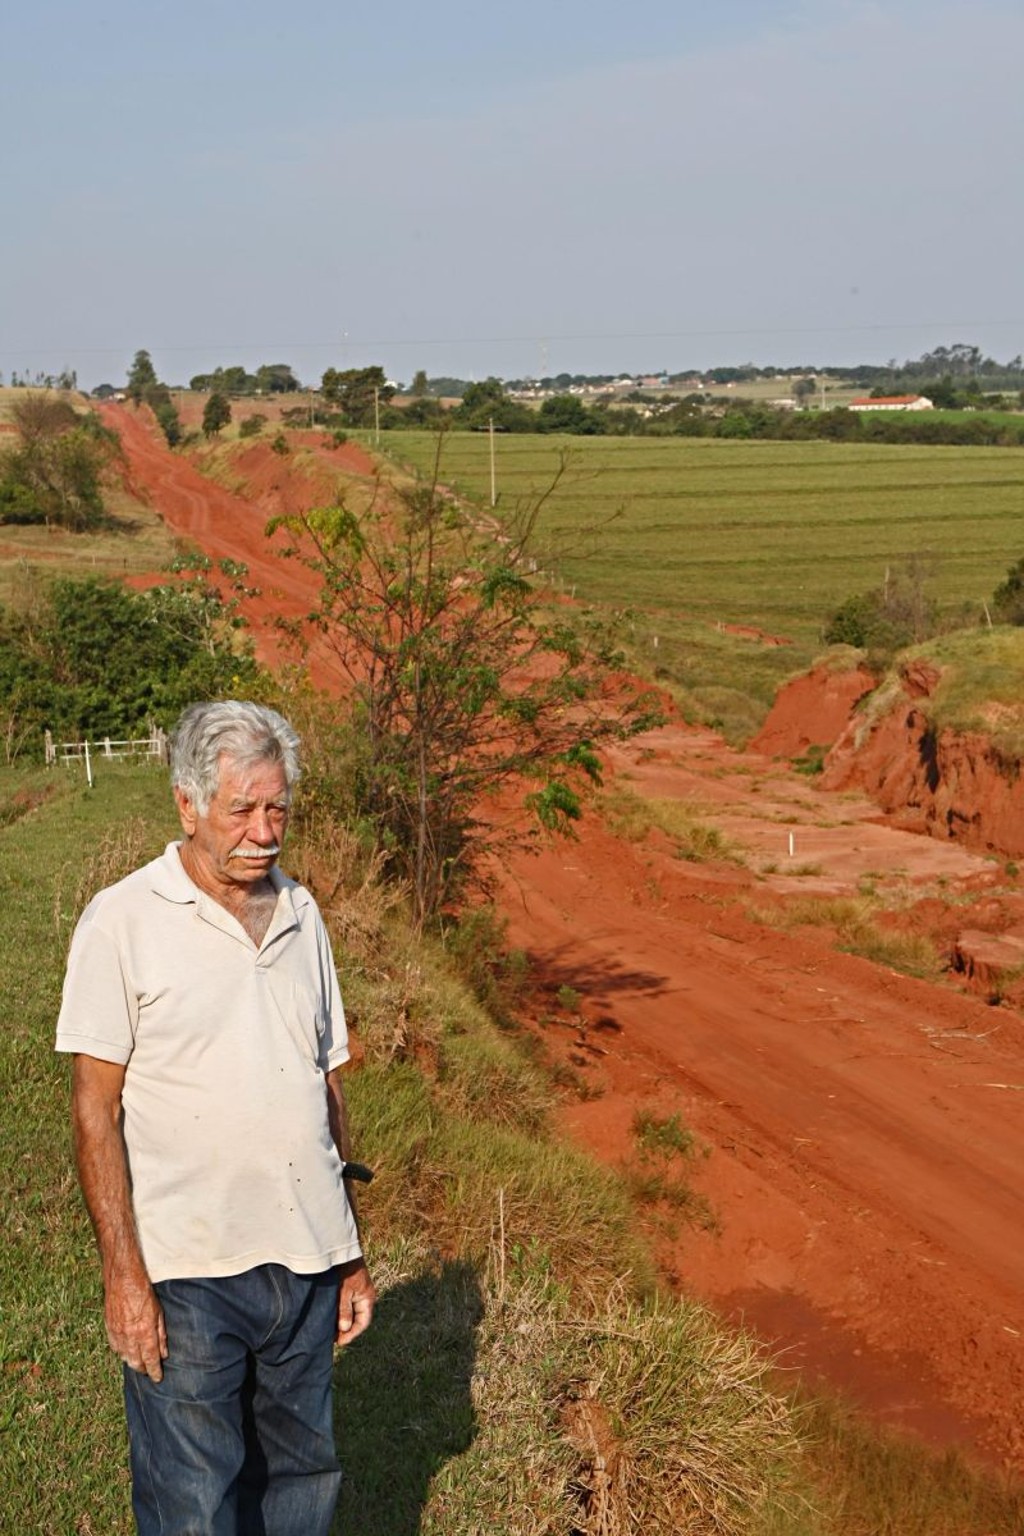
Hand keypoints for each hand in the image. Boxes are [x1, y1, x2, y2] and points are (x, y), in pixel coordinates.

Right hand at [104, 1265, 167, 1380]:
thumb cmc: (144, 1292)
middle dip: (143, 1369)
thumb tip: (164, 1353)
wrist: (122, 1278)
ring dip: (132, 1362)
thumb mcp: (159, 1312)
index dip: (154, 1371)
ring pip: (124, 1357)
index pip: (151, 1359)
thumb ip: (161, 1334)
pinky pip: (115, 1347)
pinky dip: (121, 1352)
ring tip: (139, 1364)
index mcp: (144, 1332)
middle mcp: (130, 1336)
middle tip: (149, 1372)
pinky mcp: (109, 1328)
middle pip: (136, 1362)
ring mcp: (117, 1333)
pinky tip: (126, 1353)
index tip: (158, 1379)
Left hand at [335, 1258, 375, 1346]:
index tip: (340, 1342)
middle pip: (357, 1319)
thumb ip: (345, 1310)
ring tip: (330, 1331)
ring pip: (351, 1314)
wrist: (342, 1250)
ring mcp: (357, 1294)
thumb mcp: (344, 1292)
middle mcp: (365, 1297)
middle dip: (346, 1330)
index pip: (363, 1322)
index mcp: (368, 1298)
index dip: (352, 1334)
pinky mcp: (349, 1290)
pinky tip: (330, 1319)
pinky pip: (346, 1306)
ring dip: (342, 1323)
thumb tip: (344, 1329)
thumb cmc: (345, 1270)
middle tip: (333, 1339)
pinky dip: (339, 1314)